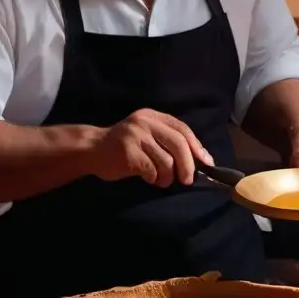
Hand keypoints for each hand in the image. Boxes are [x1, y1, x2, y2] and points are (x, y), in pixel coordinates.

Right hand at [90, 109, 212, 187]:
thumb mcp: (146, 135)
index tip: (206, 162)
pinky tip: (148, 179)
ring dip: (167, 177)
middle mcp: (144, 123)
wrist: (92, 149)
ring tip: (160, 180)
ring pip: (166, 161)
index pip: (182, 129)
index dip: (196, 146)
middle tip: (187, 180)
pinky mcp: (128, 152)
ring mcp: (135, 136)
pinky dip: (154, 178)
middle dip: (187, 165)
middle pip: (178, 144)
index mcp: (152, 116)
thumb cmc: (124, 147)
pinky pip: (152, 170)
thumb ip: (167, 142)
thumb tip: (199, 158)